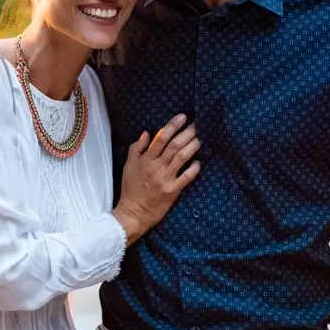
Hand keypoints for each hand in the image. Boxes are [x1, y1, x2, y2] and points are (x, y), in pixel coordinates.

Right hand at [113, 114, 200, 244]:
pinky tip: (199, 162)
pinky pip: (186, 178)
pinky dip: (193, 169)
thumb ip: (136, 149)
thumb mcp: (128, 166)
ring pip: (181, 158)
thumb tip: (146, 133)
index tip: (182, 117)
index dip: (172, 126)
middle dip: (187, 132)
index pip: (160, 138)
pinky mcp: (173, 191)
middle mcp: (156, 167)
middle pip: (174, 145)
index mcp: (145, 160)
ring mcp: (165, 179)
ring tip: (201, 137)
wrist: (134, 213)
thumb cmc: (130, 188)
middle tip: (198, 124)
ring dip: (192, 146)